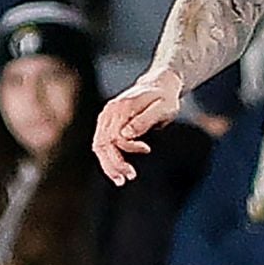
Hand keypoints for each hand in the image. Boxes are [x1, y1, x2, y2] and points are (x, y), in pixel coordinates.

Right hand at [92, 68, 181, 182]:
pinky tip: (118, 171)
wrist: (159, 85)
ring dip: (108, 165)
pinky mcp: (107, 123)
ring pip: (98, 146)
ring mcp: (106, 117)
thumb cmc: (165, 98)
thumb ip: (144, 120)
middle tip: (129, 178)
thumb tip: (126, 135)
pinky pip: (101, 144)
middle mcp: (109, 112)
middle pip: (101, 143)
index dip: (129, 147)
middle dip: (114, 164)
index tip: (147, 149)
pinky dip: (107, 159)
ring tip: (122, 180)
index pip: (115, 134)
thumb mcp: (162, 108)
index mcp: (121, 107)